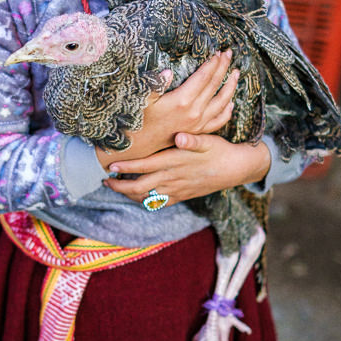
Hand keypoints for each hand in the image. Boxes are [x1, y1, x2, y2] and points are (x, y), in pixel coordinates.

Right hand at [96, 50, 238, 170]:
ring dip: (231, 86)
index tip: (218, 51)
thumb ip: (155, 85)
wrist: (140, 147)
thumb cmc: (139, 121)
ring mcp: (199, 123)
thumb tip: (167, 72)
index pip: (204, 77)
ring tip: (236, 73)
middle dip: (223, 67)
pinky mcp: (198, 132)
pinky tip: (231, 102)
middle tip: (229, 54)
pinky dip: (227, 110)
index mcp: (182, 101)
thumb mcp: (143, 100)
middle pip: (215, 85)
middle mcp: (194, 112)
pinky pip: (219, 121)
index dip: (212, 63)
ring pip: (222, 102)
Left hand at [103, 134, 270, 206]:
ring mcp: (177, 190)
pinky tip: (136, 195)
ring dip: (128, 194)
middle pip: (140, 187)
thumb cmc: (220, 150)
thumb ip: (193, 140)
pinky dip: (143, 201)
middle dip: (120, 186)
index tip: (110, 166)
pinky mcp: (182, 196)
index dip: (126, 167)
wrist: (236, 169)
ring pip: (146, 198)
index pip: (145, 166)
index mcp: (175, 162)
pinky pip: (158, 203)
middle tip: (105, 181)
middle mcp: (174, 178)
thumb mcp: (208, 140)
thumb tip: (180, 137)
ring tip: (115, 187)